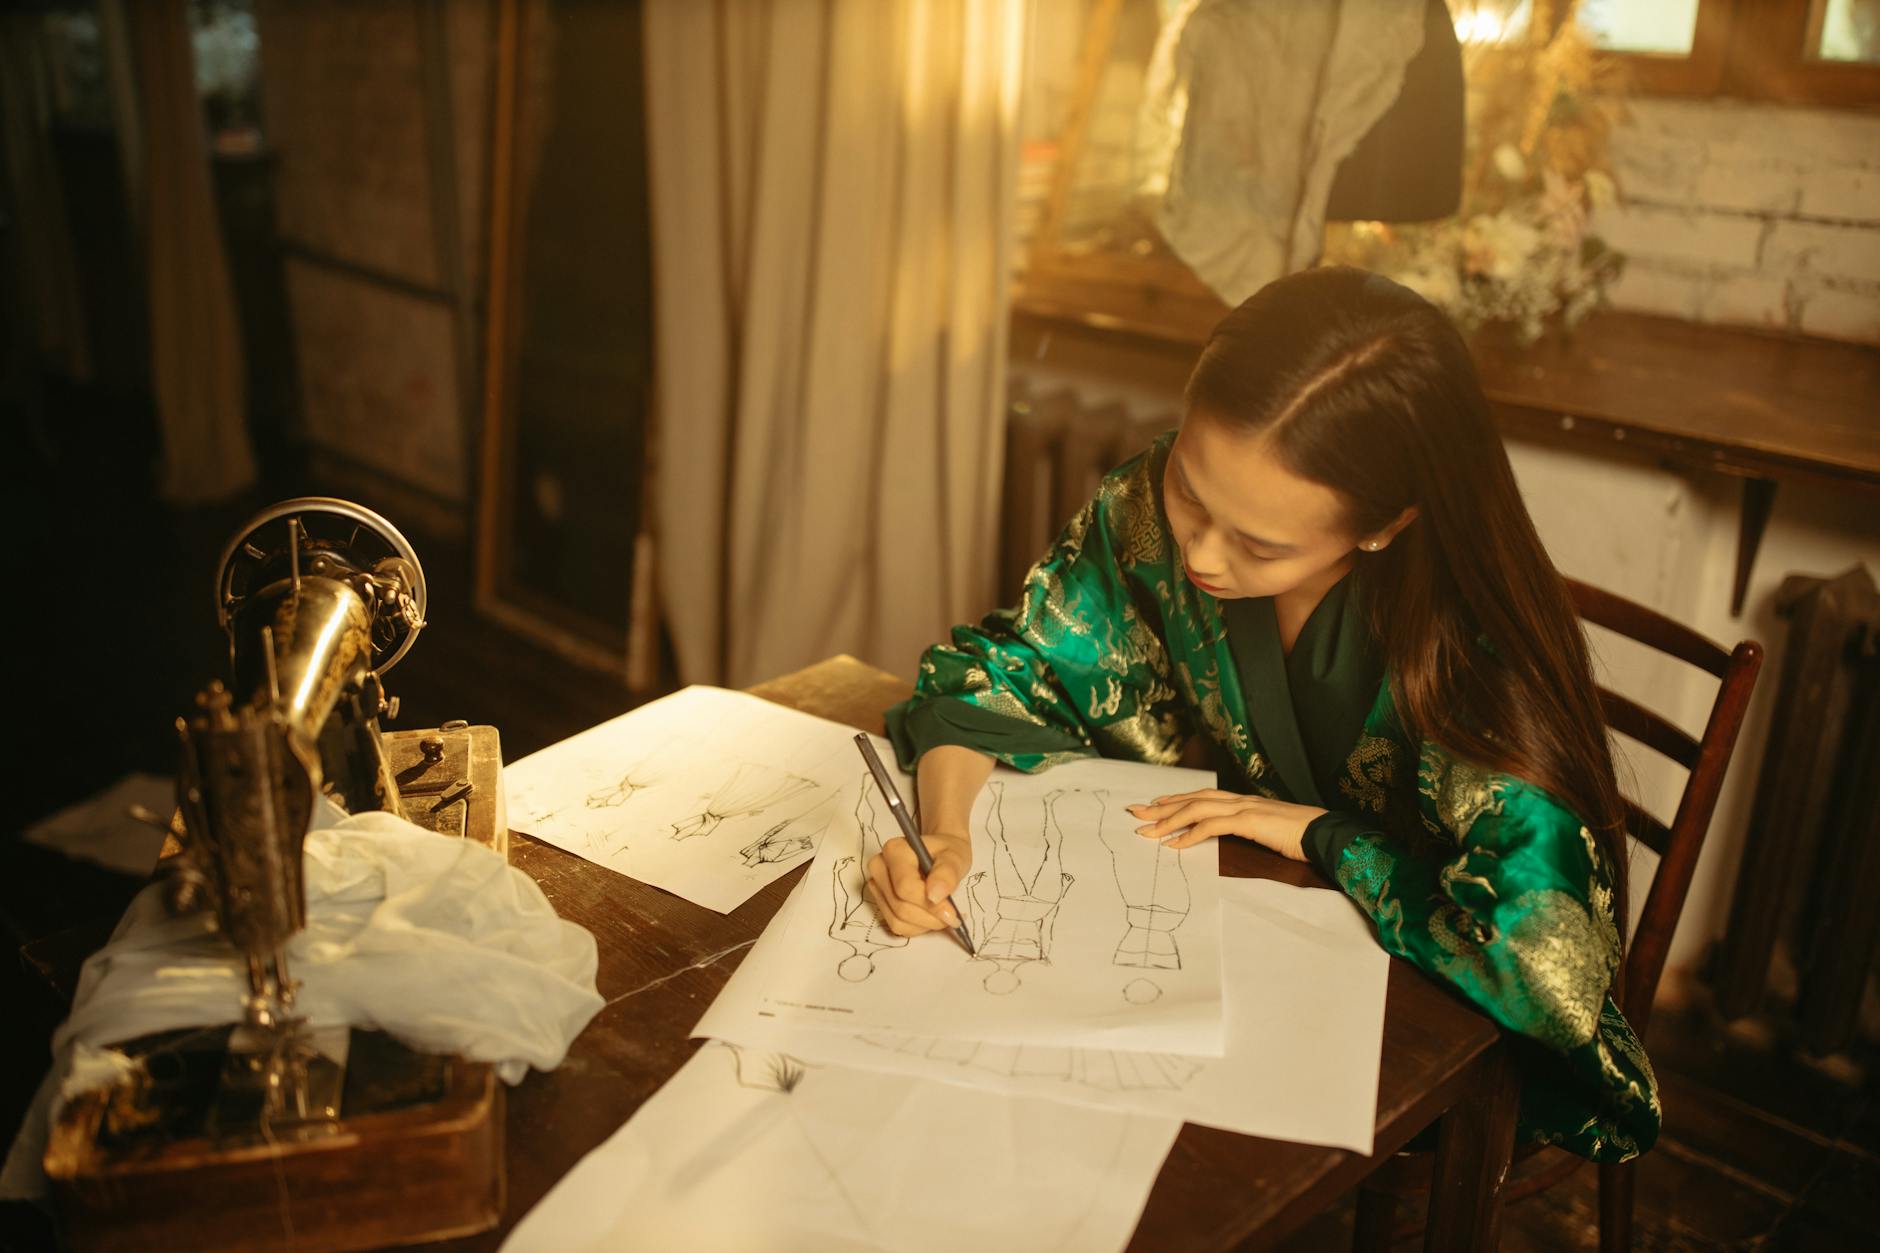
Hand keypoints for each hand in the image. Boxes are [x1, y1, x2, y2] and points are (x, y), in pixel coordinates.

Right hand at [864, 832, 971, 936]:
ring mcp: (877, 886)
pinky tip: (930, 916)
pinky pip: (896, 926)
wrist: (940, 853)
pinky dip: (917, 927)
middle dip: (930, 917)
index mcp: (895, 850)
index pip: (905, 887)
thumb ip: (947, 874)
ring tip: (942, 914)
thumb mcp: (955, 857)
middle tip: (952, 915)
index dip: (929, 905)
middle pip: (900, 906)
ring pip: (897, 920)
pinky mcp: (880, 901)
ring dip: (925, 924)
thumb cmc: (946, 852)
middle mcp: (879, 867)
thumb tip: (935, 896)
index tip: (952, 912)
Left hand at [1127, 789, 1325, 859]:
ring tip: (1147, 829)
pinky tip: (1174, 844)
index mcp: (1243, 801)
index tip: (1153, 805)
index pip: (1201, 796)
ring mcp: (1244, 808)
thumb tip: (1228, 837)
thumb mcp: (1267, 832)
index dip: (1175, 800)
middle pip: (1192, 799)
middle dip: (1161, 806)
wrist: (1325, 833)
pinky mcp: (1249, 821)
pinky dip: (1190, 835)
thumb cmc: (1300, 837)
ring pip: (1196, 809)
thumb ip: (1247, 830)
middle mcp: (1239, 800)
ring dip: (1168, 820)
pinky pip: (1212, 826)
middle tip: (1136, 812)